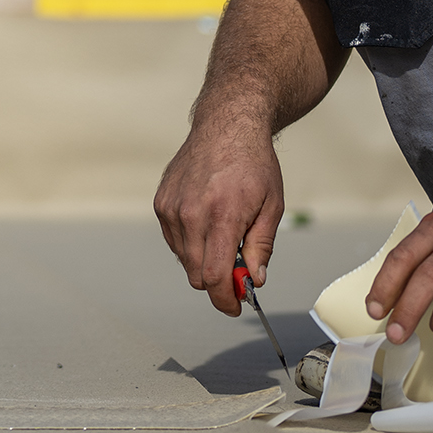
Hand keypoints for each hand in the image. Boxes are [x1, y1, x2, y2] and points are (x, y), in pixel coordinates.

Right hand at [153, 112, 284, 316]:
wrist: (226, 125)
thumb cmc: (254, 164)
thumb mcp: (272, 206)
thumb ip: (261, 247)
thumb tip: (254, 281)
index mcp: (222, 216)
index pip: (214, 277)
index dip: (225, 300)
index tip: (235, 307)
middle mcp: (190, 214)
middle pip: (196, 274)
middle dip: (217, 283)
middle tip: (239, 275)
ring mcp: (171, 208)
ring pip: (183, 259)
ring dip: (203, 260)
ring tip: (225, 235)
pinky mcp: (161, 203)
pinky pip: (174, 240)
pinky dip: (190, 243)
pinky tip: (207, 222)